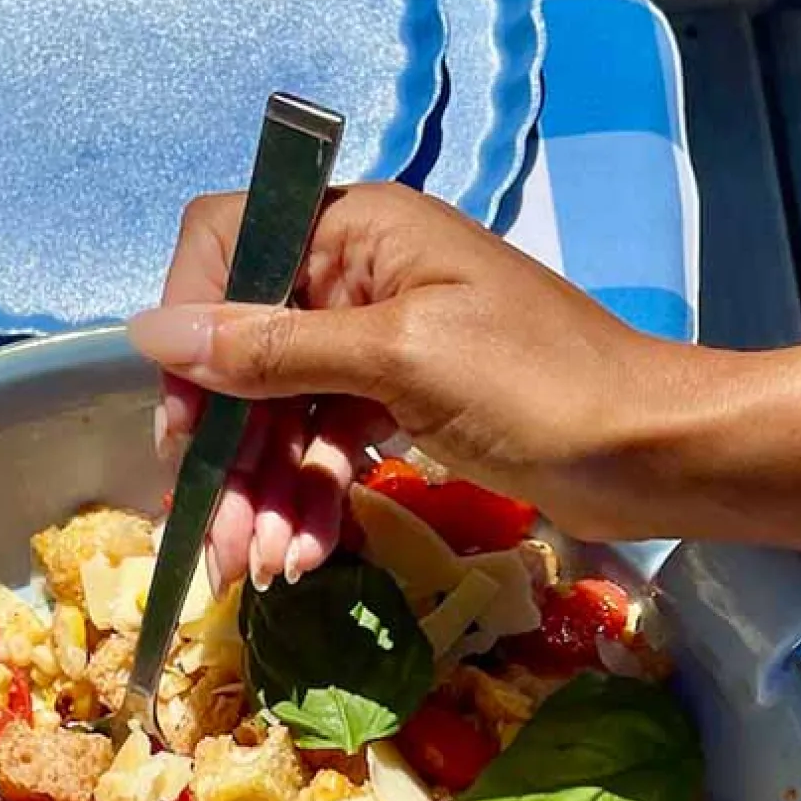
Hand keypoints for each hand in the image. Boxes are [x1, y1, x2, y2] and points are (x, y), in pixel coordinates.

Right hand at [126, 181, 694, 587]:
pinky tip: (302, 555)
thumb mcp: (398, 361)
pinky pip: (322, 445)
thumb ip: (275, 349)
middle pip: (245, 349)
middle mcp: (358, 274)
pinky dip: (306, 499)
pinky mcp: (399, 403)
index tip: (185, 420)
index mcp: (360, 230)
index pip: (226, 244)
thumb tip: (151, 332)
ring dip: (260, 492)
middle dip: (225, 448)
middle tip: (216, 537)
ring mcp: (378, 343)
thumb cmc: (539, 386)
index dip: (193, 329)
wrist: (649, 452)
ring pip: (278, 412)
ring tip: (260, 570)